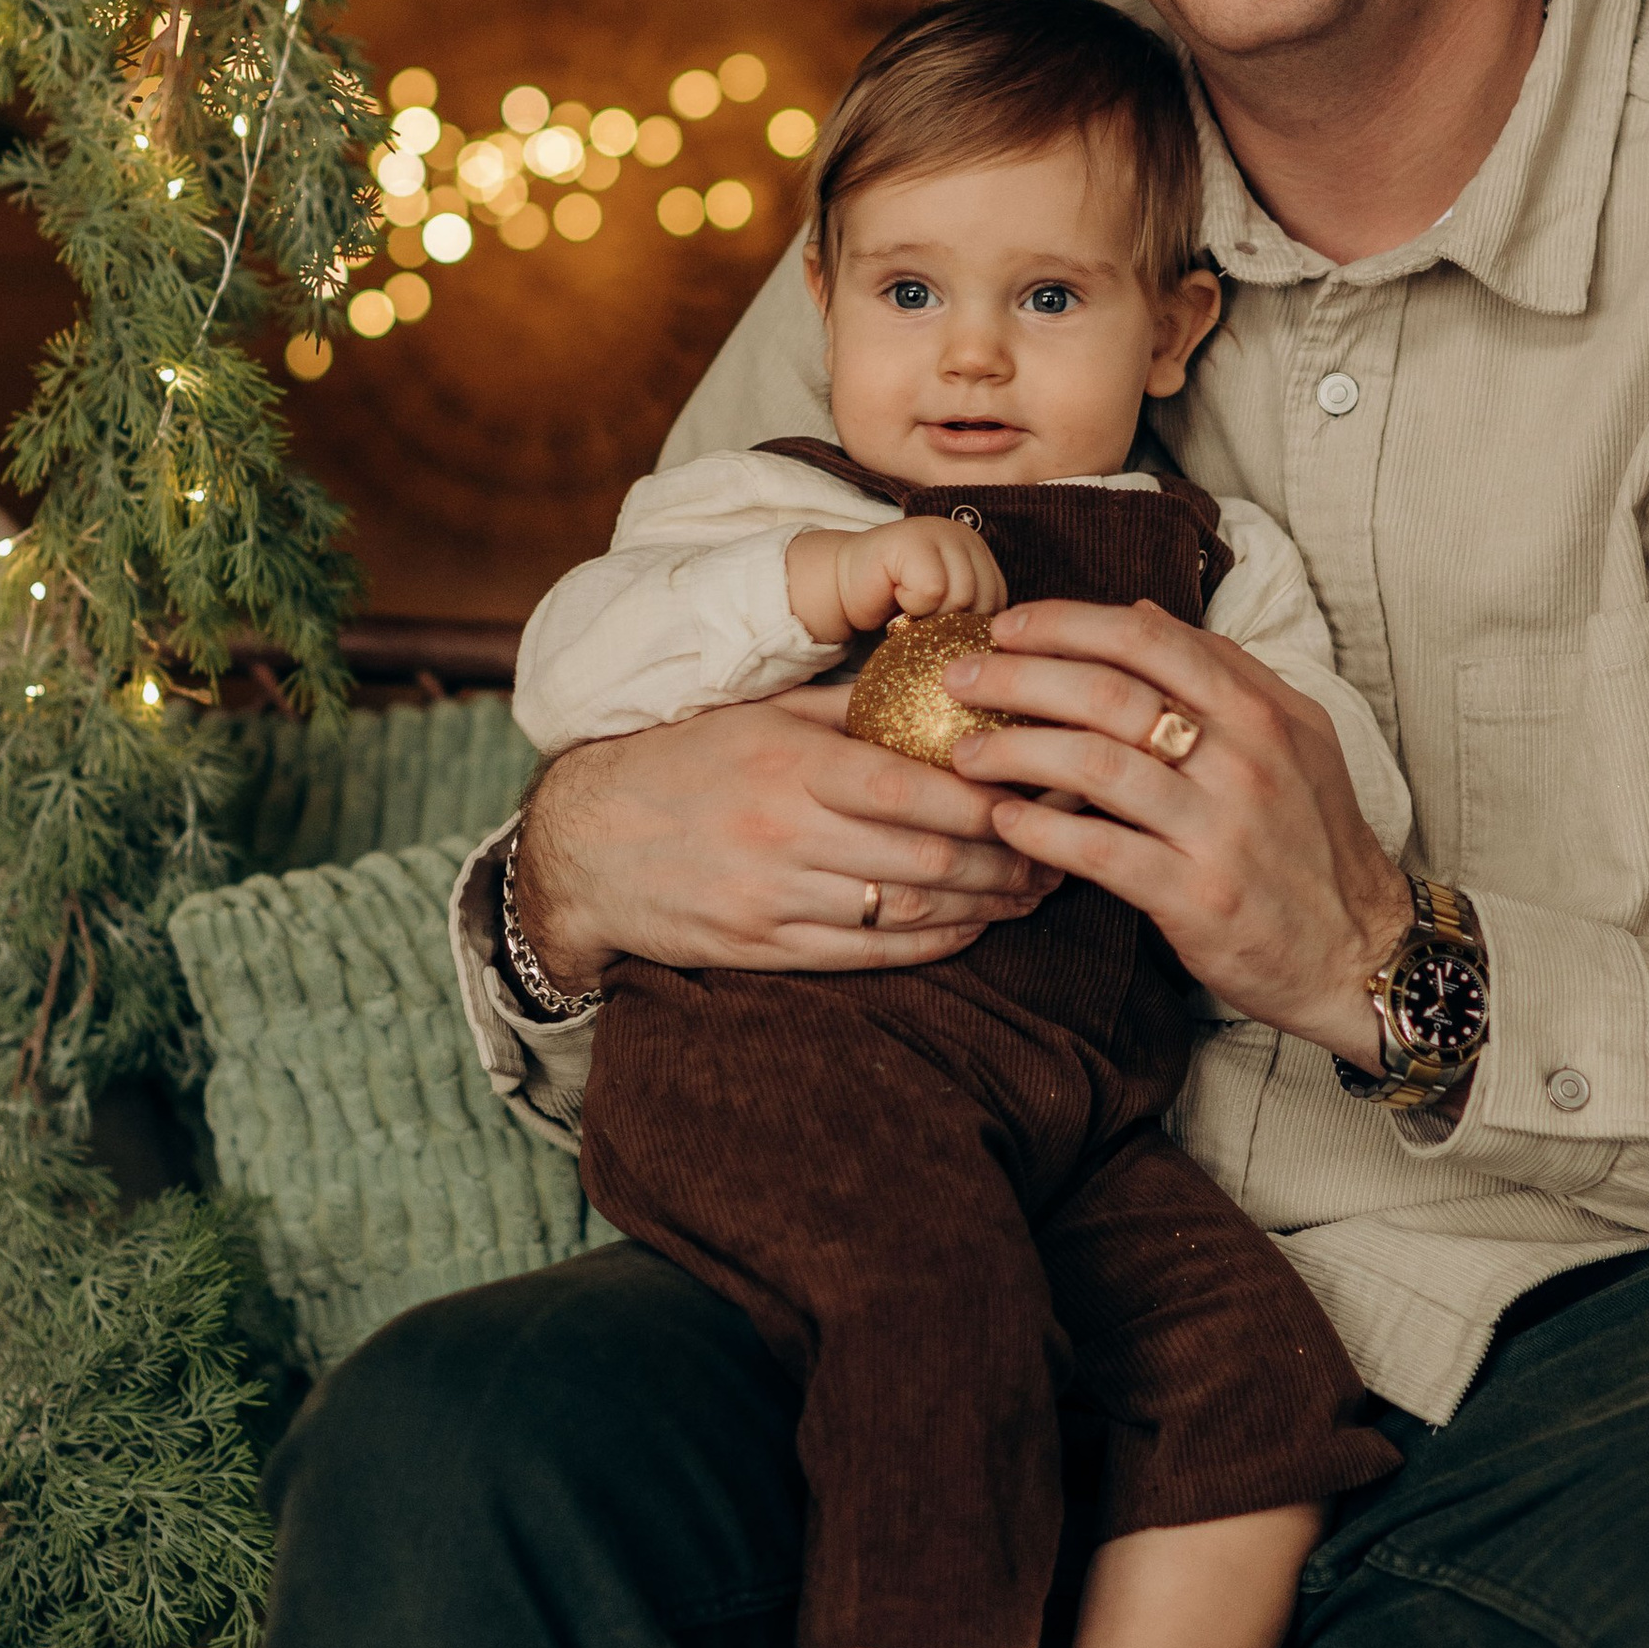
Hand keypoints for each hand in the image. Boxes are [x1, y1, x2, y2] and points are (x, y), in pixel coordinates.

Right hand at [516, 686, 1059, 990]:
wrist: (586, 846)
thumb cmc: (683, 763)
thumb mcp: (758, 715)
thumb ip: (845, 710)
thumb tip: (941, 694)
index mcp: (792, 762)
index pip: (916, 787)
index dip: (992, 799)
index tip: (1043, 793)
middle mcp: (787, 832)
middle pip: (928, 855)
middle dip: (1008, 858)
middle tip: (1062, 851)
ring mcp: (776, 898)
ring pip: (908, 908)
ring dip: (984, 905)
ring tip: (1033, 892)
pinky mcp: (765, 948)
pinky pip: (869, 953)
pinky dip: (933, 943)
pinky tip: (973, 929)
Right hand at [786, 517, 1010, 644]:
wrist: (845, 587)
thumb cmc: (895, 603)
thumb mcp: (948, 610)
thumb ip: (975, 616)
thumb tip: (1003, 650)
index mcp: (978, 550)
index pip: (999, 600)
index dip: (968, 624)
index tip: (936, 619)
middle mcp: (963, 535)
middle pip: (982, 600)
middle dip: (949, 622)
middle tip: (918, 614)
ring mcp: (937, 532)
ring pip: (960, 596)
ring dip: (928, 615)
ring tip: (906, 605)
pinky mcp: (911, 539)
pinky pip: (932, 590)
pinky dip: (910, 605)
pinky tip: (893, 593)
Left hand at [938, 599, 1410, 1061]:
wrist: (1359, 951)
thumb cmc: (1315, 840)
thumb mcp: (1296, 737)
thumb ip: (1223, 670)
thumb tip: (1141, 612)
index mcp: (1261, 710)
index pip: (1149, 638)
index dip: (1066, 623)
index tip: (1008, 626)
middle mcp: (1244, 759)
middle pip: (1108, 692)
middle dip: (1017, 678)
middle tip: (959, 682)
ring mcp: (1220, 828)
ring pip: (1093, 765)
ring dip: (1014, 752)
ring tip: (967, 755)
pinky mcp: (1197, 896)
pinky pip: (1099, 851)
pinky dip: (1041, 832)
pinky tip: (1005, 823)